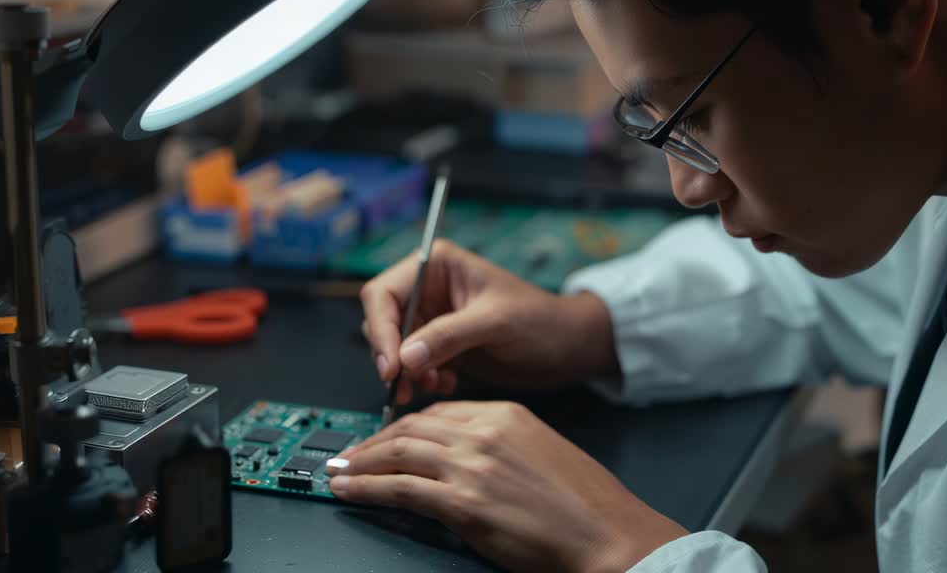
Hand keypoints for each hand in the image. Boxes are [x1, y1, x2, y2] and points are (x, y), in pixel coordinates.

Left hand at [329, 401, 686, 572]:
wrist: (608, 533)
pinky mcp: (463, 502)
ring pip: (398, 452)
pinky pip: (399, 488)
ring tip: (338, 471)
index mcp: (507, 416)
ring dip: (360, 462)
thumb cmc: (586, 505)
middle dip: (373, 441)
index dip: (402, 425)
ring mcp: (472, 466)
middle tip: (349, 454)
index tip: (384, 438)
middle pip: (411, 427)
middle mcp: (485, 432)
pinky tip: (348, 490)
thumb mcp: (542, 454)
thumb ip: (500, 448)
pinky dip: (365, 487)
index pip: (439, 412)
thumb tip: (462, 462)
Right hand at [360, 239, 617, 403]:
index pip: (383, 293)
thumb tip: (405, 356)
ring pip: (395, 349)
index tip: (391, 365)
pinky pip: (413, 366)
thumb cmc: (542, 320)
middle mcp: (429, 290)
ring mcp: (434, 320)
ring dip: (406, 372)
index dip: (381, 329)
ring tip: (431, 385)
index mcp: (438, 266)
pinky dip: (422, 380)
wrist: (568, 347)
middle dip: (391, 355)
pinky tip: (446, 384)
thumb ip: (449, 336)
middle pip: (383, 323)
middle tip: (403, 384)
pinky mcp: (441, 347)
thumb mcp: (496, 323)